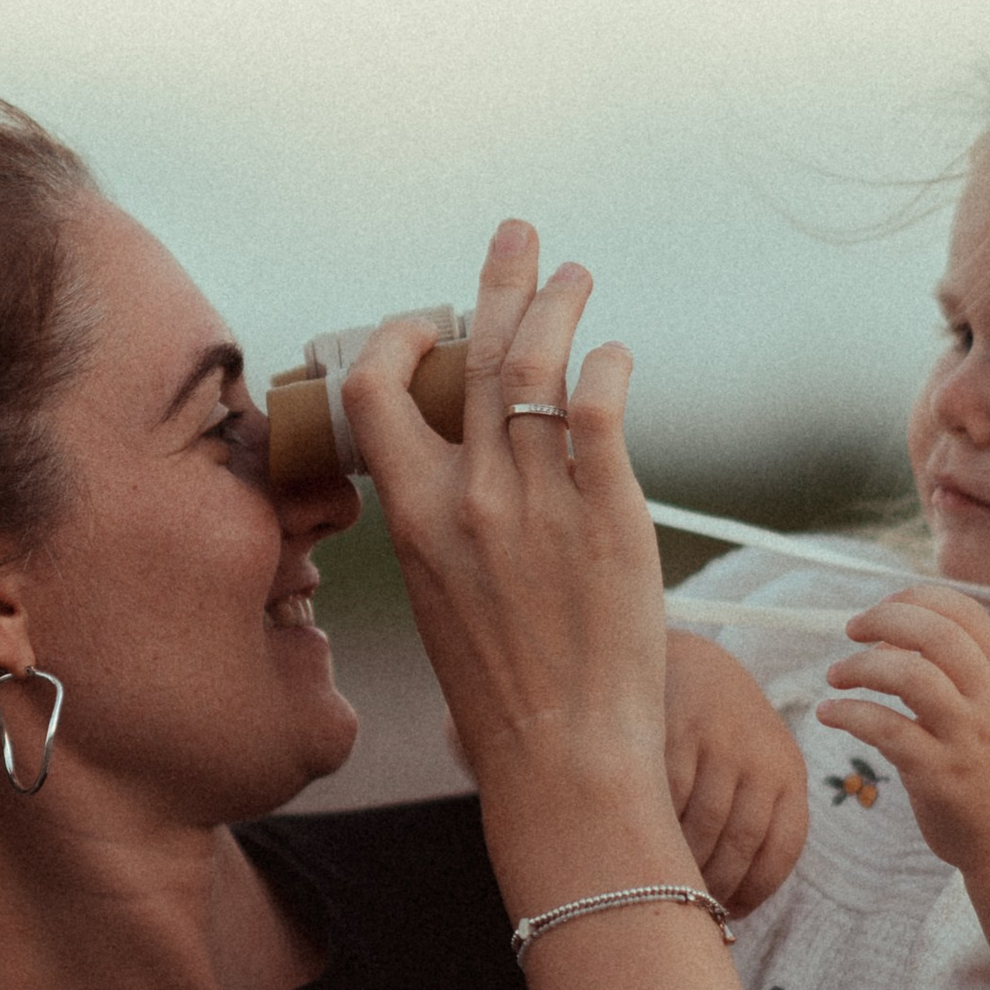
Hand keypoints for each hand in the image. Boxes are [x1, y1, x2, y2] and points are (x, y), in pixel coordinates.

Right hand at [342, 224, 668, 806]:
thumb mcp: (445, 598)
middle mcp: (469, 498)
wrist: (563, 754)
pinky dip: (607, 369)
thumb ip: (448, 524)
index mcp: (414, 519)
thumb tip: (461, 474)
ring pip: (536, 365)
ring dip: (559, 305)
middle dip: (499, 280)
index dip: (396, 339)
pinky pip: (599, 409)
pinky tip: (614, 357)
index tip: (429, 320)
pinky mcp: (607, 511)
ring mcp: (538, 500)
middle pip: (472, 354)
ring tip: (577, 275)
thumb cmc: (504, 692)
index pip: (374, 391)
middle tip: (520, 234)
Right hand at [663, 633, 807, 911]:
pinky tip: (643, 848)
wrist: (684, 660)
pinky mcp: (675, 731)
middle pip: (740, 844)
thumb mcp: (755, 763)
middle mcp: (760, 756)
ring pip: (701, 828)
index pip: (782, 848)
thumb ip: (754, 817)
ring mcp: (716, 742)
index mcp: (788, 771)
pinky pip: (665, 800)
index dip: (755, 891)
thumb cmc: (719, 734)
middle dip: (715, 887)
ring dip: (683, 867)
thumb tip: (735, 904)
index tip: (730, 915)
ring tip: (664, 886)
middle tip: (689, 908)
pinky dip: (655, 833)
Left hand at [818, 587, 989, 876]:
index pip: (968, 615)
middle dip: (886, 619)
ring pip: (911, 676)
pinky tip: (829, 714)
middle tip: (851, 630)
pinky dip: (849, 713)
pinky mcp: (940, 775)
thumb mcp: (989, 712)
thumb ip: (949, 673)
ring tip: (835, 676)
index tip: (885, 608)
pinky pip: (887, 730)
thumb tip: (885, 636)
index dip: (920, 598)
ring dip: (861, 667)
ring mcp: (966, 738)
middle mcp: (989, 702)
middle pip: (938, 635)